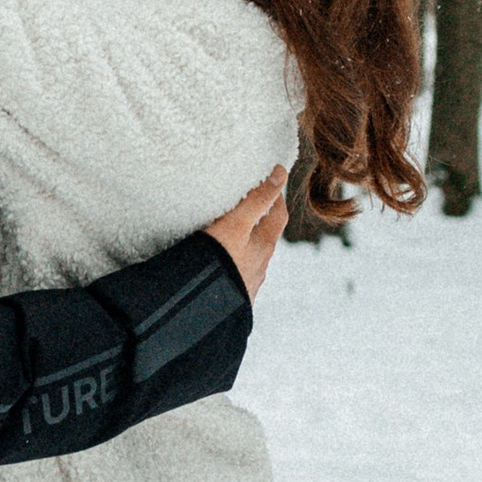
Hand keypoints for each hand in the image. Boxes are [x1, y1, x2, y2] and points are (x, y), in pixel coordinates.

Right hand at [202, 164, 288, 302]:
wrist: (201, 308)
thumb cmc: (219, 263)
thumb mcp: (236, 224)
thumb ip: (256, 199)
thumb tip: (280, 172)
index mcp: (264, 246)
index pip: (279, 215)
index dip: (276, 196)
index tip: (270, 182)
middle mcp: (260, 265)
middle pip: (266, 237)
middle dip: (259, 220)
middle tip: (248, 204)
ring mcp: (247, 283)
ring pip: (251, 257)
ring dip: (245, 243)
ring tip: (229, 232)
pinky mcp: (231, 295)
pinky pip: (236, 273)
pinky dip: (231, 262)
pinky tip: (217, 263)